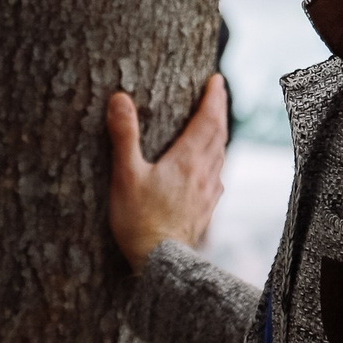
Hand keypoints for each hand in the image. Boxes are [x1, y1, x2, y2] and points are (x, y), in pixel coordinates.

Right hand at [105, 75, 228, 271]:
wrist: (160, 263)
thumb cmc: (140, 221)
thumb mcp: (126, 176)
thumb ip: (124, 136)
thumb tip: (120, 98)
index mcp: (188, 160)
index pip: (208, 120)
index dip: (215, 98)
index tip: (218, 79)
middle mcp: (206, 173)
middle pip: (219, 134)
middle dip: (219, 110)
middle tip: (219, 92)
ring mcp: (209, 192)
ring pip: (221, 155)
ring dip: (220, 134)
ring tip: (216, 123)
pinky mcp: (207, 209)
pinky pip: (218, 175)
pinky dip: (217, 159)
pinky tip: (211, 166)